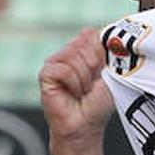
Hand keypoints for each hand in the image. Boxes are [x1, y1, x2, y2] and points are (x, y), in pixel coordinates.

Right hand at [40, 28, 113, 147]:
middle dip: (94, 67)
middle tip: (92, 84)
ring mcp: (55, 62)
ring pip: (73, 56)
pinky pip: (63, 70)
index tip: (103, 71)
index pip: (91, 34)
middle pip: (84, 44)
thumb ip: (106, 50)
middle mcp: (68, 53)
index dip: (101, 54)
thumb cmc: (98, 101)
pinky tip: (72, 93)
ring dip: (85, 78)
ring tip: (83, 90)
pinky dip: (73, 83)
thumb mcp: (110, 72)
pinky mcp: (45, 74)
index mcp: (83, 49)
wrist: (86, 123)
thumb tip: (100, 30)